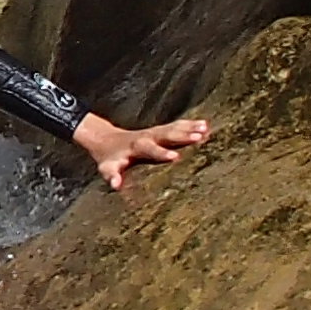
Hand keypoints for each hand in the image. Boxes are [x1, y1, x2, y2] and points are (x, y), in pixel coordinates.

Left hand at [74, 111, 210, 189]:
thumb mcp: (106, 168)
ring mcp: (154, 131)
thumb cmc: (108, 158)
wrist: (105, 138)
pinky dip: (190, 124)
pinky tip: (204, 124)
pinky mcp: (159, 130)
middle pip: (167, 135)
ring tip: (206, 129)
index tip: (175, 157)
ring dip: (190, 128)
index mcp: (136, 147)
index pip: (150, 149)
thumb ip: (112, 176)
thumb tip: (116, 185)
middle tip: (199, 137)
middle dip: (182, 136)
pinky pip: (176, 126)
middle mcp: (147, 136)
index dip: (162, 153)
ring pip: (174, 128)